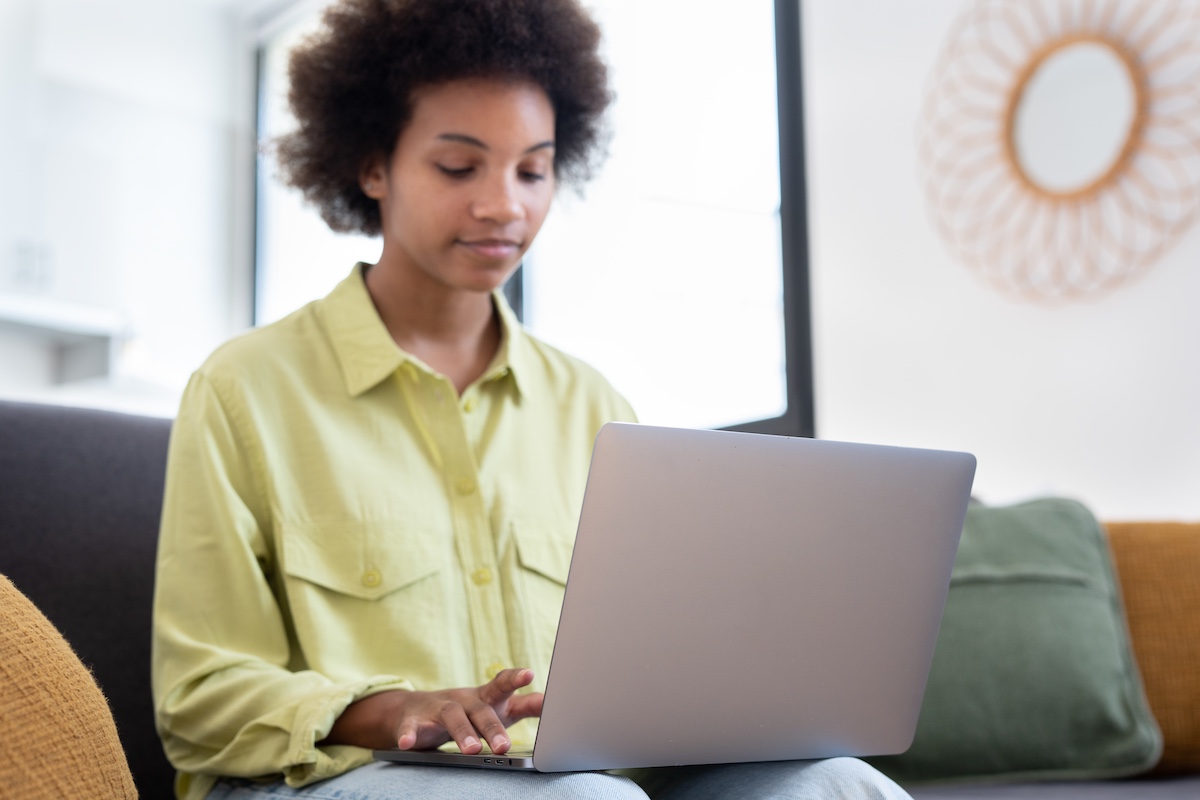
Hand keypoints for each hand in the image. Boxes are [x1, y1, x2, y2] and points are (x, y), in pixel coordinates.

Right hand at [322, 668, 543, 754]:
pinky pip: (412, 726)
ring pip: (451, 716)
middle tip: (504, 746)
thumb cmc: (469, 711)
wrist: (416, 710)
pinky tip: (408, 743)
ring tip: (474, 750)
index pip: (502, 685)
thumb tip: (554, 703)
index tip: (529, 673)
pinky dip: (409, 734)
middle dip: (492, 727)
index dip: (515, 678)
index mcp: (485, 697)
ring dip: (463, 733)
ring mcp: (438, 707)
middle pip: (480, 709)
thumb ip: (525, 705)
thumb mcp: (497, 708)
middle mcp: (464, 699)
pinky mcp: (414, 719)